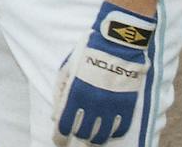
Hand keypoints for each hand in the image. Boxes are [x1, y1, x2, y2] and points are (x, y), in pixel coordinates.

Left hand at [51, 1, 154, 144]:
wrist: (117, 45)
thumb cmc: (87, 54)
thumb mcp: (67, 69)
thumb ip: (60, 93)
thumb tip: (54, 116)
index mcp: (75, 94)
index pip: (64, 125)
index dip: (60, 137)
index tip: (58, 141)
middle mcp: (93, 105)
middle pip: (83, 134)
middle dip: (76, 139)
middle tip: (74, 139)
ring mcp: (111, 107)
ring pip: (102, 136)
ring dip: (93, 139)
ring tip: (90, 138)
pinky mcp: (127, 107)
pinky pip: (119, 129)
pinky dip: (112, 133)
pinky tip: (108, 131)